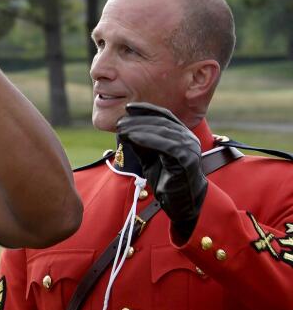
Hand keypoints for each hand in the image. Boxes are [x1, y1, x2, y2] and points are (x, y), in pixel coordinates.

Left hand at [116, 102, 207, 242]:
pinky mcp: (186, 159)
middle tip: (120, 122)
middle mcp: (188, 138)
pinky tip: (133, 138)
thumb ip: (141, 142)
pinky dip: (147, 139)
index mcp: (182, 135)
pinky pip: (165, 145)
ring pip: (162, 132)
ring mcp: (189, 148)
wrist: (181, 202)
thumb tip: (124, 127)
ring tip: (122, 129)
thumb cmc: (165, 179)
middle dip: (138, 120)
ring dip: (139, 129)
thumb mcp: (150, 156)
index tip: (129, 108)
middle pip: (161, 122)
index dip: (147, 110)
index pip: (165, 116)